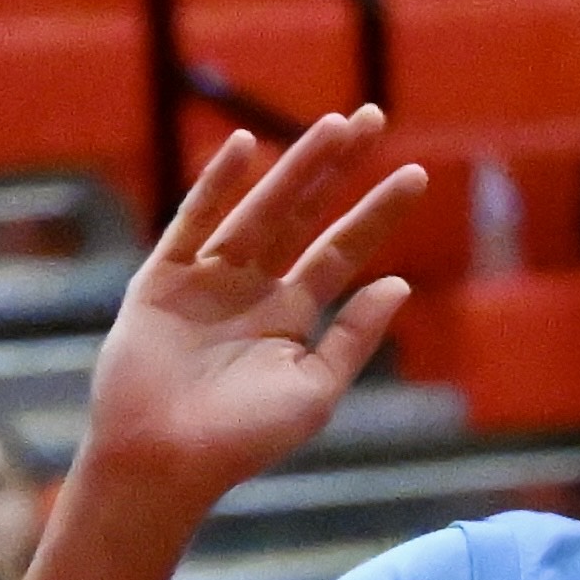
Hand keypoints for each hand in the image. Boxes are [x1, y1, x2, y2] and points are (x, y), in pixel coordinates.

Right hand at [76, 108, 425, 521]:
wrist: (164, 463)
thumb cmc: (243, 440)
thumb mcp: (316, 390)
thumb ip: (355, 337)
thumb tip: (398, 283)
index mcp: (288, 316)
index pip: (341, 250)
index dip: (378, 213)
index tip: (417, 174)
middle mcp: (250, 289)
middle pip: (302, 214)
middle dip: (337, 167)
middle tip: (374, 117)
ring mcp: (205, 281)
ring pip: (258, 210)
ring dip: (295, 167)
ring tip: (335, 126)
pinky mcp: (161, 282)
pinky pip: (191, 224)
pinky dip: (215, 187)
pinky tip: (244, 148)